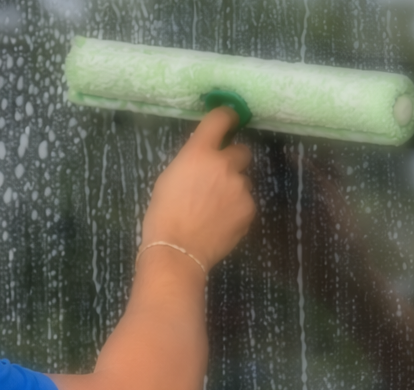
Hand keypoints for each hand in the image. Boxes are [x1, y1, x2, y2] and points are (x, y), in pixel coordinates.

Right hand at [140, 107, 255, 267]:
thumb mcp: (170, 177)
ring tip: (213, 209)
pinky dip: (236, 209)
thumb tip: (206, 157)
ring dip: (232, 188)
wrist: (177, 250)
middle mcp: (224, 164)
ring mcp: (240, 187)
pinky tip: (220, 222)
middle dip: (232, 161)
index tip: (230, 118)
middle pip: (241, 150)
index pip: (221, 119)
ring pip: (242, 180)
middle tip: (217, 178)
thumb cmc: (163, 214)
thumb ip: (192, 161)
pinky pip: (246, 202)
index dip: (228, 116)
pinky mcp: (249, 209)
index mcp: (199, 152)